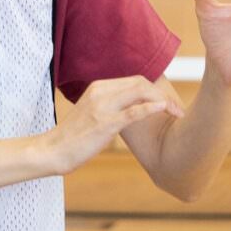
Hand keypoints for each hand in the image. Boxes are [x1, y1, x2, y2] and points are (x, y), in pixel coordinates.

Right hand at [43, 76, 183, 173]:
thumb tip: (132, 108)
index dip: (156, 90)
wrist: (53, 150)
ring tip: (177, 113)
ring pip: (140, 92)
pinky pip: (133, 112)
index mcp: (99, 87)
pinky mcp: (105, 124)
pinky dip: (151, 109)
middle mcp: (101, 91)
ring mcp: (103, 107)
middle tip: (178, 110)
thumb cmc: (74, 136)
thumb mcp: (92, 113)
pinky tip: (163, 110)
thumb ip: (110, 105)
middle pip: (141, 83)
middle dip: (164, 94)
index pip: (135, 80)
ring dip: (164, 101)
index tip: (169, 105)